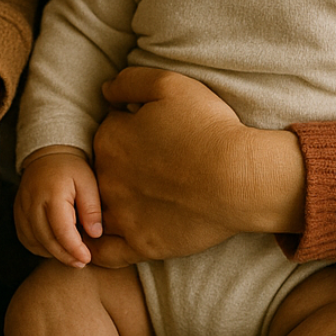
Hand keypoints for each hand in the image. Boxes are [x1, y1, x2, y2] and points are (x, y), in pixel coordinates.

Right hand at [14, 147, 103, 267]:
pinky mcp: (18, 213)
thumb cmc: (71, 169)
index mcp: (52, 194)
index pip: (62, 231)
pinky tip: (54, 247)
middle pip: (47, 240)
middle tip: (81, 262)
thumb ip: (92, 208)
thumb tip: (95, 234)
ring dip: (53, 253)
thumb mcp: (88, 182)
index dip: (75, 249)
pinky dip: (40, 247)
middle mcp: (33, 202)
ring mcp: (22, 208)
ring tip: (70, 254)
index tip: (87, 258)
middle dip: (65, 256)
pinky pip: (26, 238)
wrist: (48, 155)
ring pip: (35, 242)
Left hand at [90, 67, 303, 266]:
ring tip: (129, 201)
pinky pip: (105, 254)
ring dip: (102, 205)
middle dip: (117, 165)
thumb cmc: (208, 127)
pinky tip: (103, 242)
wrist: (238, 178)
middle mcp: (108, 178)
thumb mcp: (169, 84)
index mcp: (110, 138)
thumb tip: (105, 91)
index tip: (152, 133)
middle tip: (149, 165)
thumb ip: (129, 81)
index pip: (107, 130)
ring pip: (96, 210)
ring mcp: (122, 215)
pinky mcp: (141, 245)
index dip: (129, 128)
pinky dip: (98, 249)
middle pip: (100, 168)